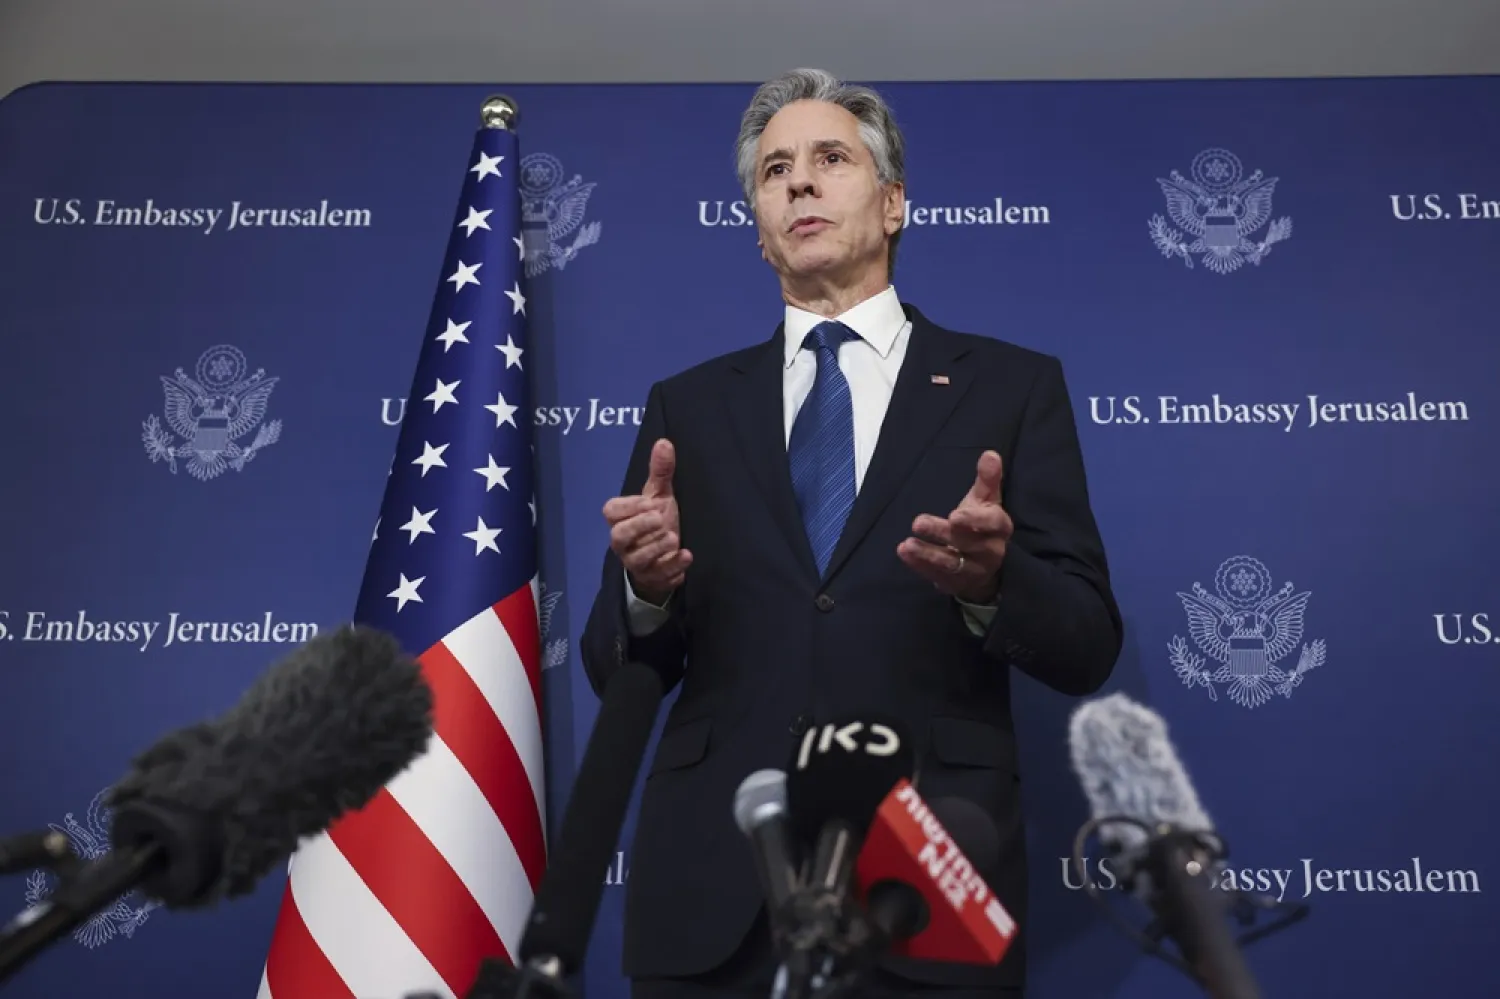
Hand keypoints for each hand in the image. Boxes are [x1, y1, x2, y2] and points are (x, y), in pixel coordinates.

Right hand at [603, 438, 691, 604]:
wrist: (662, 559)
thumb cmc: (656, 523)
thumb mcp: (659, 496)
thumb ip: (660, 472)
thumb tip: (664, 442)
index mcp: (621, 520)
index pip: (612, 511)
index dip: (629, 507)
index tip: (650, 502)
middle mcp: (623, 543)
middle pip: (618, 536)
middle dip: (638, 527)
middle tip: (660, 518)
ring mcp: (637, 563)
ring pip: (637, 559)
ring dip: (656, 547)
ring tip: (673, 537)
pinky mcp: (653, 578)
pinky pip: (658, 576)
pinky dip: (672, 567)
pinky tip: (686, 556)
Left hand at [897, 450, 1011, 603]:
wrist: (983, 566)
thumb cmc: (982, 525)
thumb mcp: (986, 500)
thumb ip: (987, 479)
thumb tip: (990, 454)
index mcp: (999, 527)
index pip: (993, 523)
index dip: (975, 520)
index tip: (955, 515)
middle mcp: (990, 551)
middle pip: (967, 543)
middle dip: (943, 533)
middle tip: (918, 522)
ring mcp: (973, 570)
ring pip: (951, 563)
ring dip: (928, 554)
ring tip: (907, 544)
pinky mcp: (956, 583)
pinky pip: (937, 576)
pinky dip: (920, 566)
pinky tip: (904, 553)